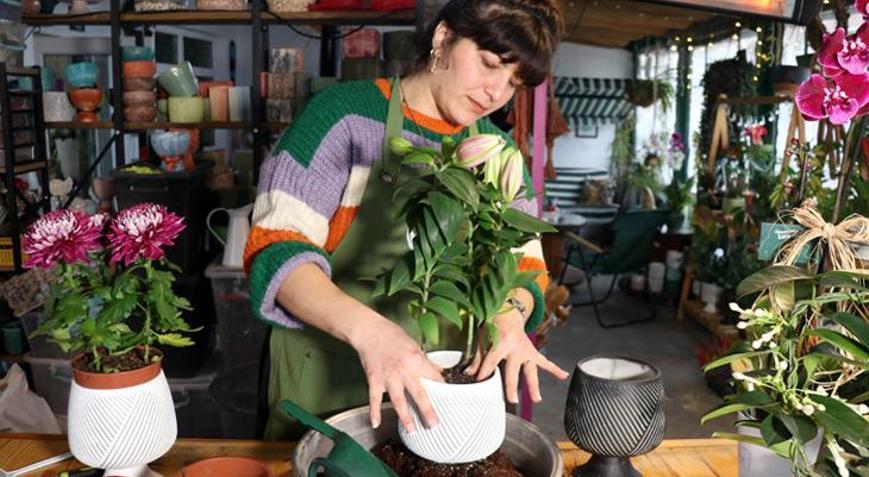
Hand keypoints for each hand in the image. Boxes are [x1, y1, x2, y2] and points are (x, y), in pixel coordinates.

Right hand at [349, 314, 443, 432]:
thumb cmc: (391, 335)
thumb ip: (423, 361)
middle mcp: (403, 370)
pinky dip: (374, 412)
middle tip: (435, 424)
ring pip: (398, 400)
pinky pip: (374, 399)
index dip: (442, 389)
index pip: (433, 378)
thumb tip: (436, 372)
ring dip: (405, 416)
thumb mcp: (413, 345)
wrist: (369, 331)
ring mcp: (388, 377)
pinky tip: (376, 423)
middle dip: (427, 410)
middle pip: (418, 393)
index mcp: (416, 360)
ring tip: (412, 429)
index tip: (448, 400)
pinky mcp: (374, 380)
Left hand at [465, 311, 568, 403]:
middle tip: (512, 400)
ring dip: (533, 386)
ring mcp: (526, 351)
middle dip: (511, 386)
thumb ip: (478, 358)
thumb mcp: (483, 339)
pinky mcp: (532, 352)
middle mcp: (516, 348)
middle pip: (513, 371)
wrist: (507, 313)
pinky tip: (563, 375)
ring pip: (530, 371)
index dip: (485, 373)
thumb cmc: (494, 327)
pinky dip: (554, 368)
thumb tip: (469, 374)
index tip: (480, 383)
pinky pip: (544, 361)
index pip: (492, 361)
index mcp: (501, 343)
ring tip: (537, 399)